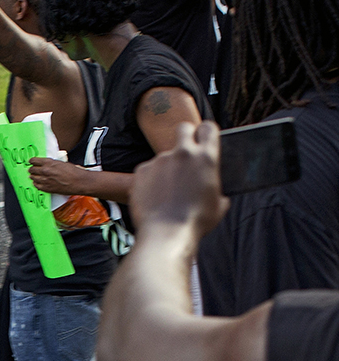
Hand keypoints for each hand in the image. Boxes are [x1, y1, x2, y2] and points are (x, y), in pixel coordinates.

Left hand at [27, 156, 88, 194]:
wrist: (79, 182)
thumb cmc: (73, 172)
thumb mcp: (61, 163)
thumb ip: (52, 163)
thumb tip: (47, 164)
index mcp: (49, 163)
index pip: (34, 161)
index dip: (32, 161)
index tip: (31, 162)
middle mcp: (45, 171)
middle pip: (32, 169)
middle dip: (32, 169)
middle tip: (32, 169)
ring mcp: (45, 180)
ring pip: (32, 177)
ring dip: (33, 176)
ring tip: (34, 176)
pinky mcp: (47, 188)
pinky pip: (36, 185)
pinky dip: (36, 183)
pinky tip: (38, 182)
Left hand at [130, 120, 228, 236]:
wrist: (166, 232)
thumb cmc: (195, 221)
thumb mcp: (218, 204)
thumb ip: (216, 187)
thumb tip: (213, 189)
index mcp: (206, 157)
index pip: (208, 128)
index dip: (206, 132)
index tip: (204, 138)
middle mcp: (182, 153)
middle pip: (183, 128)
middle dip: (186, 134)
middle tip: (186, 150)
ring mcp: (159, 160)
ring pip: (164, 157)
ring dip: (167, 167)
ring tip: (168, 191)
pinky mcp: (141, 170)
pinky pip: (149, 170)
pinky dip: (151, 179)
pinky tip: (154, 196)